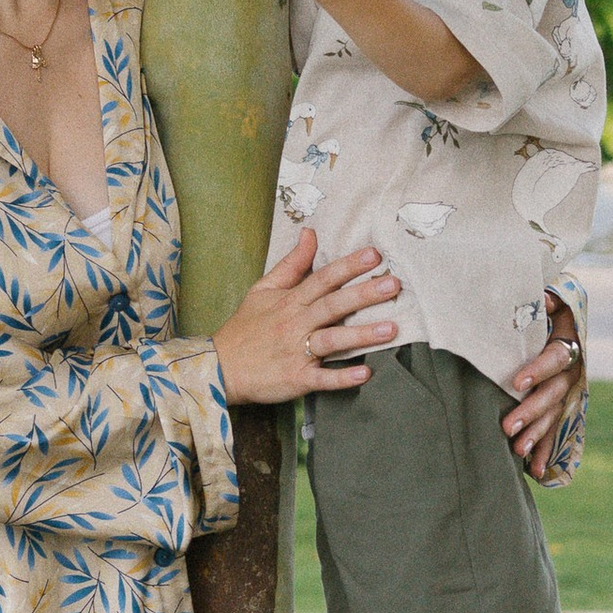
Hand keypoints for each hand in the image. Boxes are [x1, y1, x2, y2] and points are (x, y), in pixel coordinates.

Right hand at [210, 226, 399, 401]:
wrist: (220, 367)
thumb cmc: (246, 328)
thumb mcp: (263, 289)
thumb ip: (291, 263)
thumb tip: (310, 233)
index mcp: (290, 301)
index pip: (323, 279)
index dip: (348, 266)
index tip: (374, 255)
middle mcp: (295, 323)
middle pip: (332, 305)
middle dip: (363, 294)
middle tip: (393, 285)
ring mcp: (295, 352)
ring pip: (331, 340)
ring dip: (361, 335)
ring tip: (390, 329)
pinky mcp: (295, 379)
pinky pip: (322, 379)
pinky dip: (341, 377)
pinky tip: (364, 374)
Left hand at [502, 293, 584, 473]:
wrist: (555, 316)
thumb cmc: (541, 307)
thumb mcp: (545, 298)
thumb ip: (542, 301)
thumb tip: (539, 299)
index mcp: (568, 341)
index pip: (555, 357)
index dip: (538, 370)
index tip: (516, 382)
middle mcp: (572, 369)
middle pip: (555, 392)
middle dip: (532, 411)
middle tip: (508, 427)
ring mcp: (568, 390)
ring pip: (555, 414)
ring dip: (538, 434)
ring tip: (518, 451)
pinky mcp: (560, 406)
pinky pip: (556, 430)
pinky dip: (546, 449)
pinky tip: (537, 470)